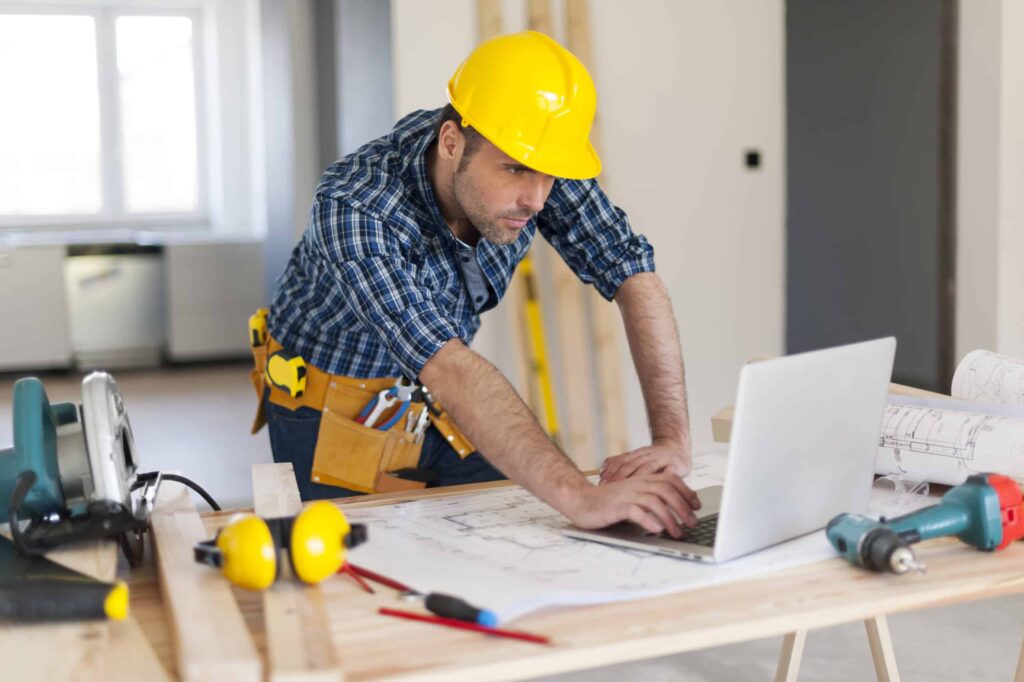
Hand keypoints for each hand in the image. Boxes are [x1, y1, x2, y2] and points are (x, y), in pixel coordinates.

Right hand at [564, 472, 700, 537]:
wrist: (579, 500)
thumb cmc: (606, 502)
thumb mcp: (631, 496)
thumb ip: (648, 499)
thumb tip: (672, 510)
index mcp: (641, 480)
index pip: (670, 480)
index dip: (686, 491)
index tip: (696, 506)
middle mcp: (636, 485)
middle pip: (666, 490)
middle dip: (683, 507)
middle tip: (692, 523)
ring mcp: (626, 495)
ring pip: (654, 501)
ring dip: (670, 518)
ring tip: (677, 532)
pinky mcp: (616, 507)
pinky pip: (635, 511)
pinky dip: (648, 520)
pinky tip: (656, 529)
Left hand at [600, 438, 691, 483]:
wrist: (677, 447)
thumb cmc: (655, 458)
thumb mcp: (638, 458)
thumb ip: (622, 463)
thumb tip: (601, 471)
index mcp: (637, 454)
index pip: (621, 461)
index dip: (611, 471)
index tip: (602, 482)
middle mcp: (648, 455)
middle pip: (631, 464)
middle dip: (619, 477)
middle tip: (610, 488)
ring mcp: (662, 459)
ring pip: (647, 468)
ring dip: (636, 479)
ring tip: (627, 491)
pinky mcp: (676, 466)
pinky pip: (668, 474)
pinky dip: (661, 481)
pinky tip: (654, 490)